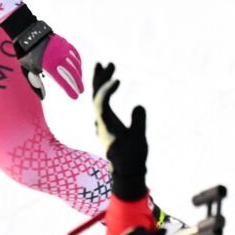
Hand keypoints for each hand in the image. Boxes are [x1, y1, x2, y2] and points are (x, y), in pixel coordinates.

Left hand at [9, 14, 83, 99]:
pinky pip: (75, 54)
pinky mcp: (65, 43)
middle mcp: (58, 57)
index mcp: (49, 66)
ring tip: (79, 80)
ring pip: (75, 63)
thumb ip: (36, 84)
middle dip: (78, 83)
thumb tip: (43, 97)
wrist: (28, 34)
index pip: (63, 81)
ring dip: (79, 73)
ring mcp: (63, 49)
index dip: (70, 90)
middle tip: (81, 91)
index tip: (75, 97)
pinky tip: (79, 67)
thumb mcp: (29, 70)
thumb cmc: (27, 55)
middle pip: (73, 73)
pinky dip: (78, 61)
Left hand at [92, 63, 148, 200]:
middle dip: (101, 78)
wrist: (126, 171)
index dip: (107, 90)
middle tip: (107, 63)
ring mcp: (102, 122)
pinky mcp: (107, 123)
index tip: (117, 80)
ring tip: (107, 66)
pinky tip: (110, 84)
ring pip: (98, 98)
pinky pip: (102, 103)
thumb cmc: (132, 157)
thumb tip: (139, 106)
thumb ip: (138, 123)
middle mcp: (100, 121)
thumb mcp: (138, 140)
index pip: (100, 102)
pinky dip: (105, 91)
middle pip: (95, 95)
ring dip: (102, 82)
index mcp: (105, 124)